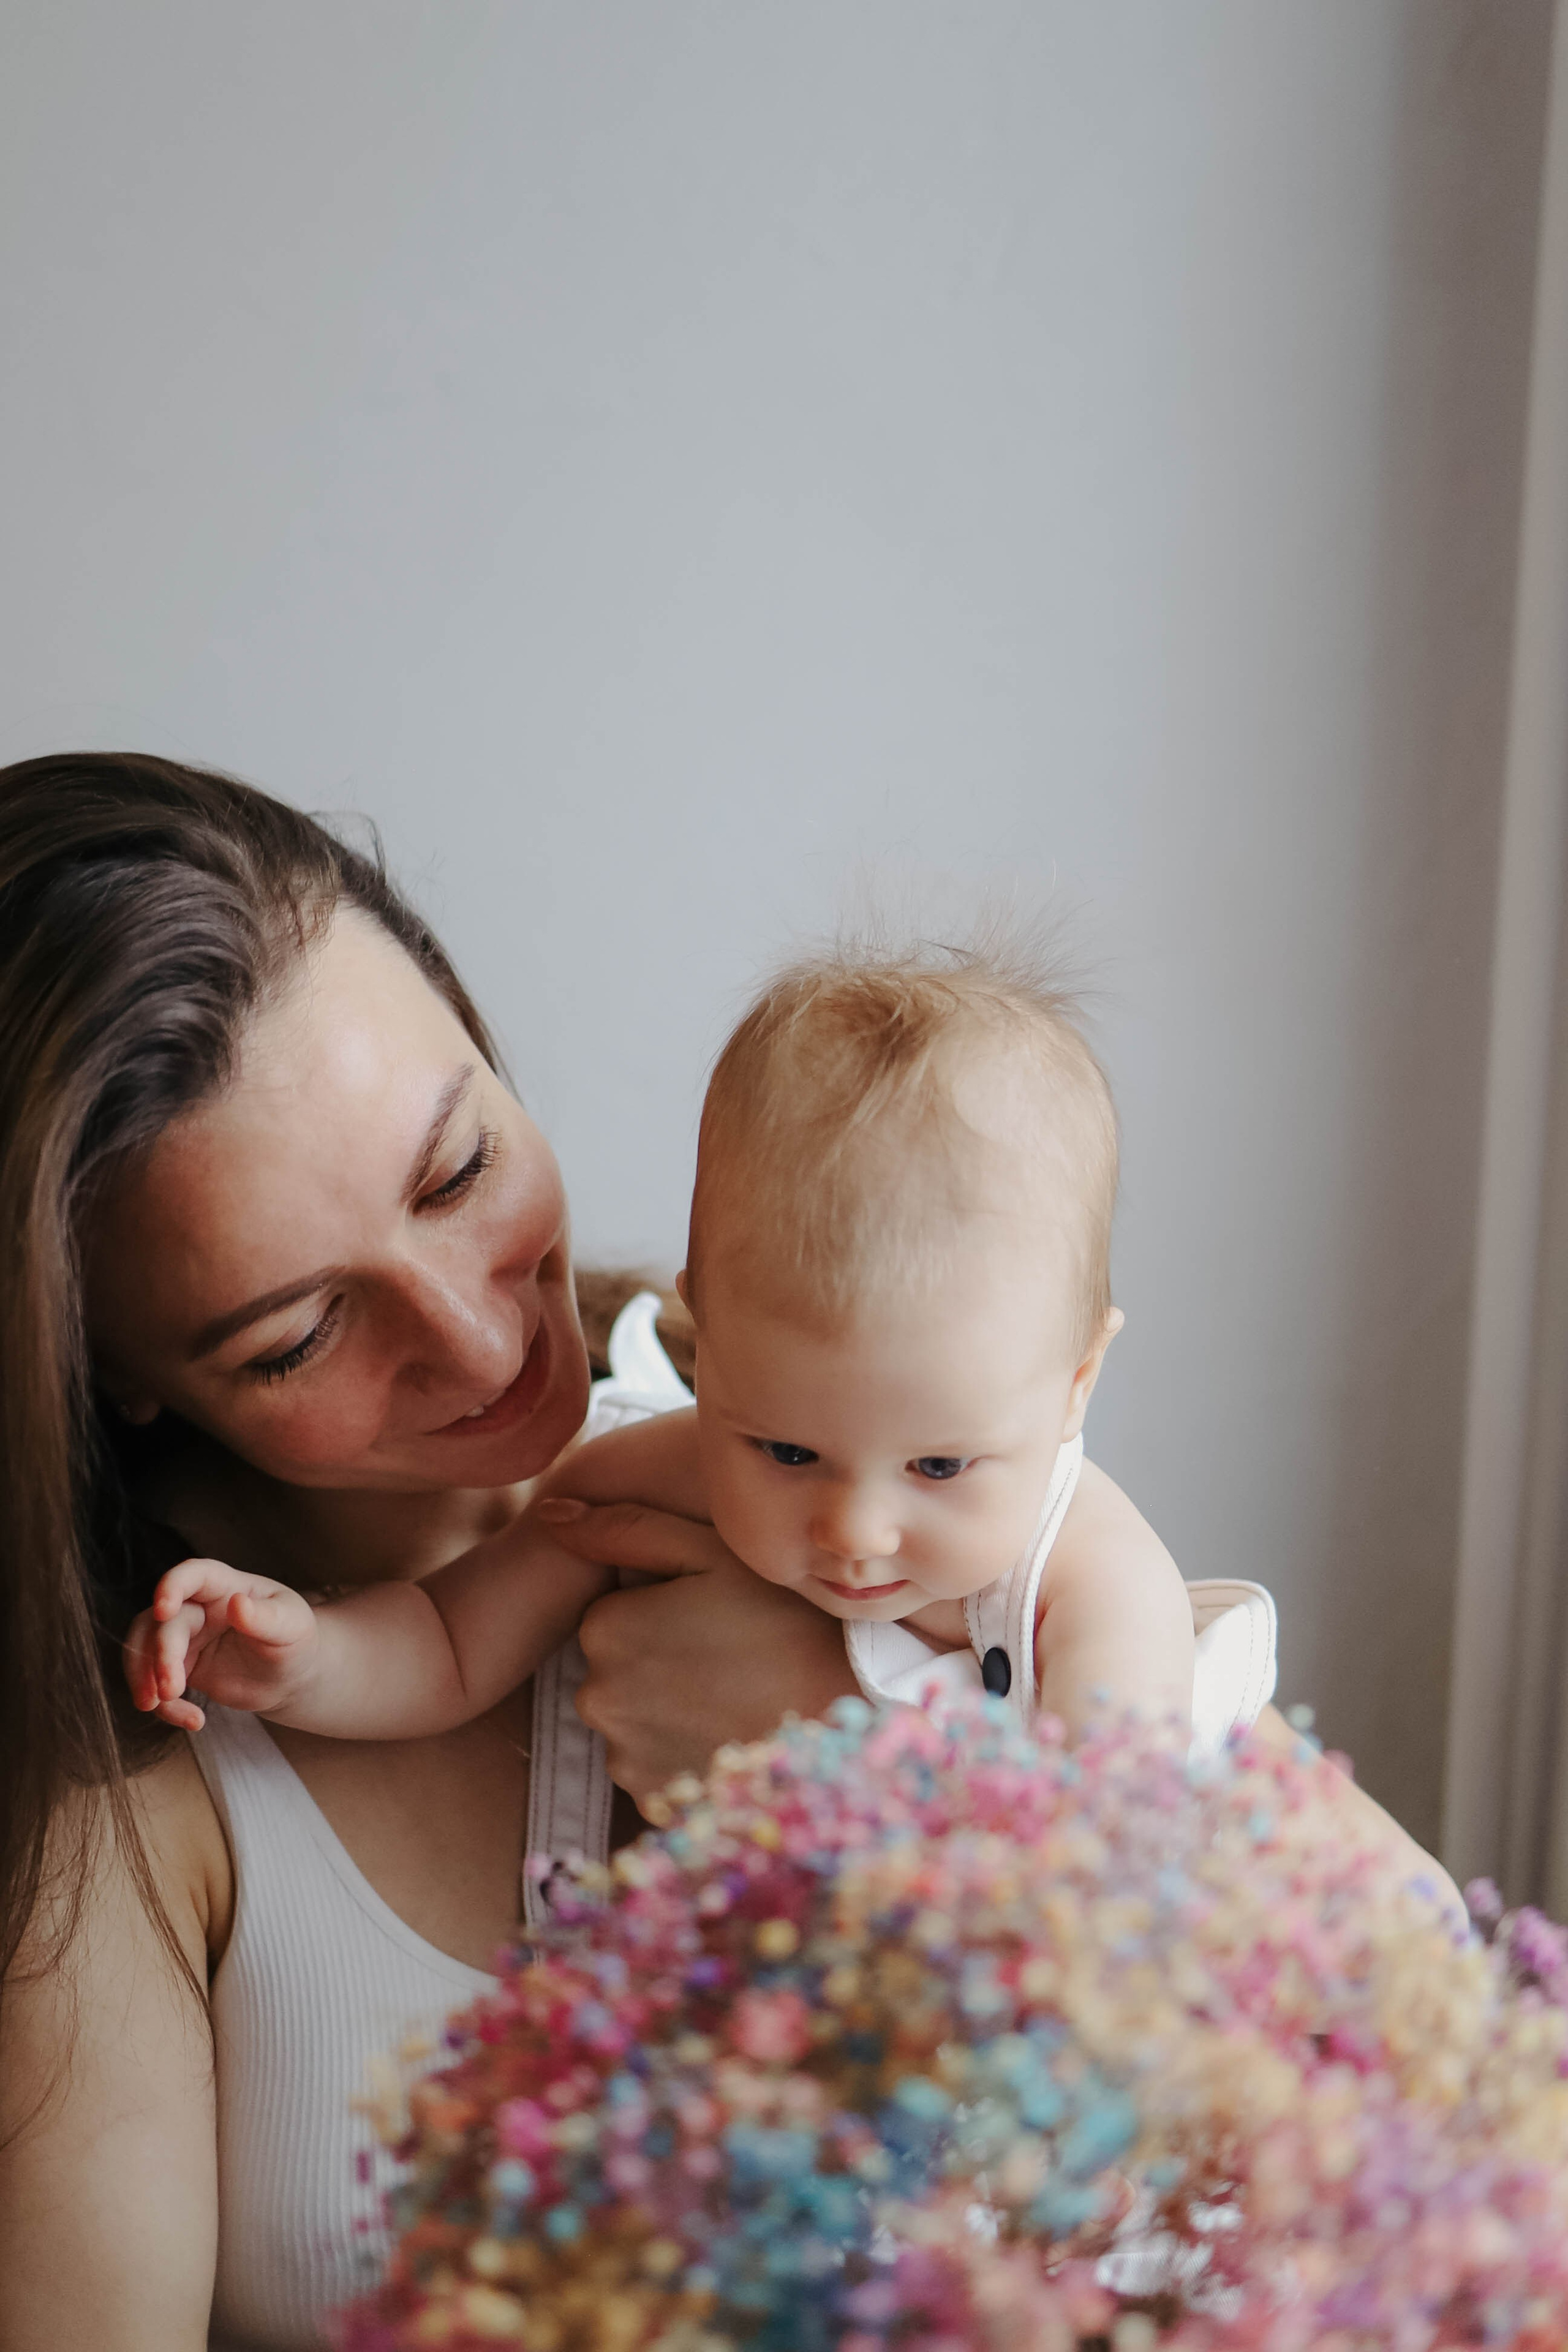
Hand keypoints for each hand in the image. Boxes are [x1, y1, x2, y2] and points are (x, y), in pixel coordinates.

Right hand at [122, 1557, 319, 1730]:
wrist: (290, 1677)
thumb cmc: (294, 1641)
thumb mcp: (292, 1627)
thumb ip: (266, 1617)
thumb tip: (238, 1604)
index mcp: (226, 1586)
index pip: (193, 1575)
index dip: (172, 1586)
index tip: (164, 1609)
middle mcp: (199, 1608)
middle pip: (163, 1623)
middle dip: (161, 1656)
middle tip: (170, 1690)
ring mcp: (185, 1637)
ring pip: (144, 1649)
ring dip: (144, 1678)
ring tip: (160, 1705)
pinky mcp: (179, 1668)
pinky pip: (155, 1683)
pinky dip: (165, 1706)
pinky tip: (193, 1721)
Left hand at [546, 1502, 857, 1802]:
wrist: (845, 1726)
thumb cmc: (787, 1625)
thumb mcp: (712, 1552)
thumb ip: (627, 1527)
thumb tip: (549, 1512)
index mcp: (605, 1629)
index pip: (613, 1611)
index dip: (664, 1609)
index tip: (712, 1615)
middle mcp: (596, 1698)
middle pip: (618, 1666)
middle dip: (660, 1658)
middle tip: (730, 1654)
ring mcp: (622, 1757)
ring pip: (634, 1717)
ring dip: (669, 1707)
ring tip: (736, 1695)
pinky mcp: (649, 1801)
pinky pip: (653, 1765)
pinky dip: (682, 1752)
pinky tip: (729, 1734)